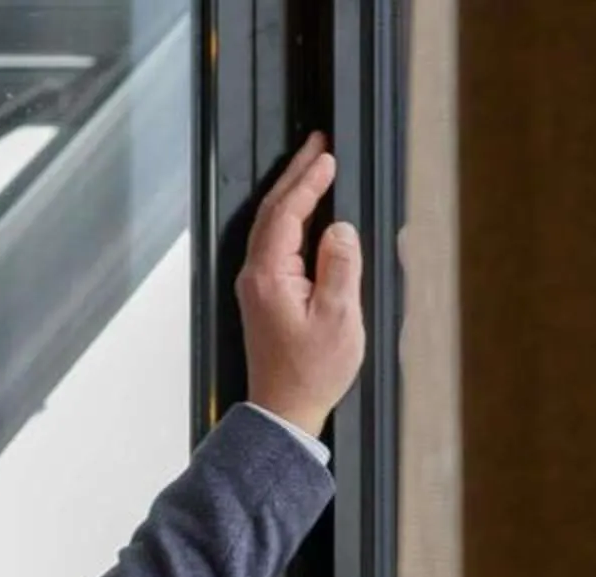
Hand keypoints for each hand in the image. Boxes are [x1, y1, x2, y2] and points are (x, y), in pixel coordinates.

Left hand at [238, 132, 367, 437]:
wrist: (284, 412)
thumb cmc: (311, 373)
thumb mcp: (338, 319)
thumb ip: (340, 267)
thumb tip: (340, 229)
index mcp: (270, 276)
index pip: (287, 213)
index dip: (308, 182)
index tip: (327, 157)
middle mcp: (255, 276)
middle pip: (273, 211)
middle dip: (296, 175)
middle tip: (317, 145)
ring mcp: (257, 286)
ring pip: (271, 225)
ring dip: (293, 194)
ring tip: (314, 168)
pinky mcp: (264, 296)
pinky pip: (275, 244)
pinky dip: (291, 219)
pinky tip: (307, 214)